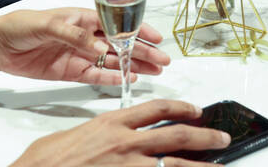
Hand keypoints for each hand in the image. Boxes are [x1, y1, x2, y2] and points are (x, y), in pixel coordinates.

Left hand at [0, 8, 170, 83]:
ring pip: (113, 60)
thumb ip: (76, 36)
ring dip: (134, 65)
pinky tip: (129, 79)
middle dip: (143, 50)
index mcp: (83, 17)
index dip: (138, 30)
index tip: (156, 37)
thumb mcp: (49, 24)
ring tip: (154, 70)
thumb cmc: (21, 25)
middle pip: (121, 44)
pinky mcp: (71, 71)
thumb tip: (101, 47)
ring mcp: (80, 54)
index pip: (117, 23)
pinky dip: (113, 78)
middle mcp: (86, 35)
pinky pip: (97, 75)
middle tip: (162, 60)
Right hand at [10, 99, 228, 166]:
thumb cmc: (45, 161)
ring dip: (201, 165)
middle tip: (222, 139)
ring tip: (219, 166)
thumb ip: (100, 133)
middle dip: (203, 136)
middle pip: (175, 135)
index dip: (180, 107)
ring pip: (175, 164)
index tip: (196, 109)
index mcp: (112, 123)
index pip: (156, 108)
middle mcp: (124, 143)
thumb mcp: (76, 135)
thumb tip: (113, 137)